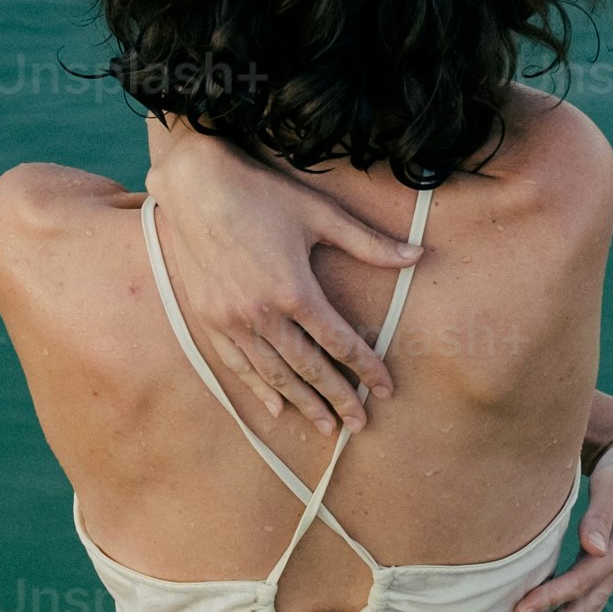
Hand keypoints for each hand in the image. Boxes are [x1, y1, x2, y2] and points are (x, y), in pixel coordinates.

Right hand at [144, 122, 423, 434]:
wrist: (194, 184)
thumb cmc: (260, 193)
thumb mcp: (319, 214)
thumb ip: (369, 243)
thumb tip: (418, 255)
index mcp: (294, 290)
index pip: (339, 341)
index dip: (366, 368)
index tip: (385, 390)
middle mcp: (261, 314)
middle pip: (308, 368)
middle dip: (337, 399)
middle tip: (358, 426)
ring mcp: (231, 320)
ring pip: (273, 374)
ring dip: (302, 403)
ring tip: (324, 427)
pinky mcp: (208, 318)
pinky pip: (237, 364)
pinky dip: (258, 389)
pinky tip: (275, 408)